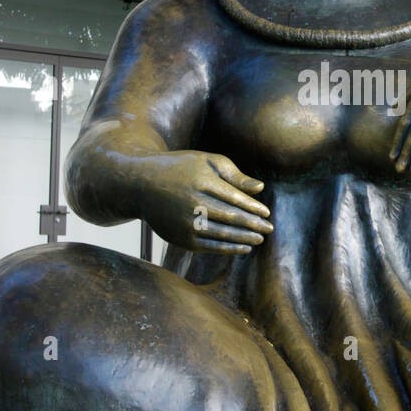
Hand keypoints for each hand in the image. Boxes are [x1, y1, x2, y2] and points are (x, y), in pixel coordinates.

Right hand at [138, 151, 272, 254]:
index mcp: (201, 182)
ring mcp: (184, 223)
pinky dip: (228, 248)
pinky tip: (243, 247)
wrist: (141, 185)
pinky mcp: (180, 238)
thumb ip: (234, 174)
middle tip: (269, 228)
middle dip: (253, 225)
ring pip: (221, 235)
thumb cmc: (180, 169)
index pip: (234, 198)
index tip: (267, 213)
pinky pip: (209, 246)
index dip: (253, 208)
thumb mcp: (206, 161)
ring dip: (244, 238)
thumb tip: (260, 188)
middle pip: (230, 218)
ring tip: (259, 238)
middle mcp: (192, 204)